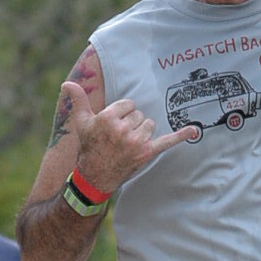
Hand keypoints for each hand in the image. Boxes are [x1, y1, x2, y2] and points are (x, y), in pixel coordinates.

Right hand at [76, 96, 197, 194]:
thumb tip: (66, 84)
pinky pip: (167, 141)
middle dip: (132, 124)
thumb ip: (78, 100)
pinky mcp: (147, 153)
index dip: (122, 114)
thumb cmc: (89, 146)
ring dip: (142, 132)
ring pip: (149, 125)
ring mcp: (136, 142)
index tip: (114, 126)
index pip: (128, 105)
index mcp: (108, 118)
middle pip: (140, 115)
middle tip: (119, 139)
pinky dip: (181, 136)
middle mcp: (123, 130)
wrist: (95, 176)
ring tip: (128, 144)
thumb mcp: (81, 123)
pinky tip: (194, 130)